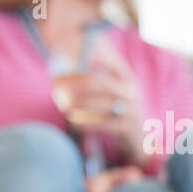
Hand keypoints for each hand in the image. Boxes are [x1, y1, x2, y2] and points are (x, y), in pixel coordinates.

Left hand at [71, 38, 146, 163]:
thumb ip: (93, 77)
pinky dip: (87, 124)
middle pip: (103, 84)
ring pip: (103, 105)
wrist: (136, 136)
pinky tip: (73, 122)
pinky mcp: (127, 128)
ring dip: (80, 103)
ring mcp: (131, 111)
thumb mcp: (112, 91)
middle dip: (77, 82)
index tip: (67, 55)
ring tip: (62, 105)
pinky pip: (104, 125)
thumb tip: (63, 59)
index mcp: (127, 79)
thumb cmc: (115, 108)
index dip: (89, 58)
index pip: (109, 63)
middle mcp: (131, 93)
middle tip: (56, 83)